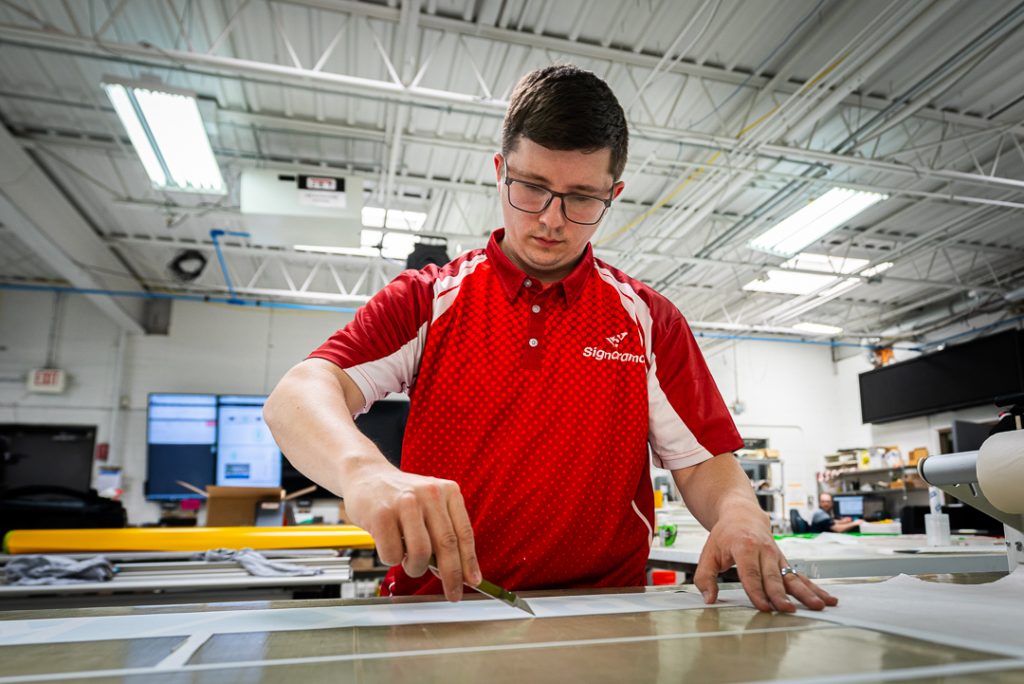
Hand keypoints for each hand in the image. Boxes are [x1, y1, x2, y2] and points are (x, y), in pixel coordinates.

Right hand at [343, 462, 480, 600]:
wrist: (365, 475)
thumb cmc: (399, 496)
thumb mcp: (430, 504)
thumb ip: (443, 531)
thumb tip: (459, 571)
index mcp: (448, 491)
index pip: (464, 533)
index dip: (469, 562)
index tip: (472, 581)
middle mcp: (429, 493)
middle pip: (446, 545)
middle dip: (451, 575)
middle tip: (452, 594)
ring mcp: (405, 503)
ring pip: (420, 553)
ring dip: (415, 568)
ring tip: (409, 562)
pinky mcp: (381, 514)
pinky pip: (392, 554)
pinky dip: (392, 559)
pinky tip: (389, 546)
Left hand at [693, 506, 837, 611]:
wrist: (742, 514)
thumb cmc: (725, 535)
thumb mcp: (708, 553)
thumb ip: (705, 577)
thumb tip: (708, 598)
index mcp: (744, 547)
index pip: (750, 573)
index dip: (756, 591)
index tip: (763, 607)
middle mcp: (764, 551)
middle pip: (773, 577)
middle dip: (780, 595)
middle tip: (788, 610)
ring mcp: (777, 556)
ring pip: (792, 577)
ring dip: (806, 592)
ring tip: (819, 605)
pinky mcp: (784, 562)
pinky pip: (801, 576)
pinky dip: (814, 588)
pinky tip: (827, 599)